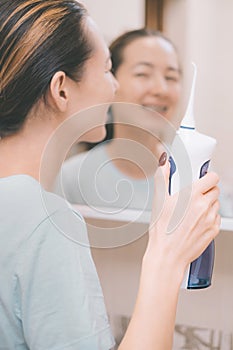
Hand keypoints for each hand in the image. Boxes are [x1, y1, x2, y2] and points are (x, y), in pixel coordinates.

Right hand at [147, 160, 219, 279]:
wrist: (168, 255)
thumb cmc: (162, 231)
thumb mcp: (159, 201)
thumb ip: (163, 178)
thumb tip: (164, 164)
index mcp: (192, 195)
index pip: (212, 177)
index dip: (207, 176)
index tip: (202, 178)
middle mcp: (204, 206)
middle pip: (215, 190)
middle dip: (206, 190)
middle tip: (193, 196)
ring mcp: (210, 219)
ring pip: (216, 204)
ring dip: (208, 204)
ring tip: (192, 210)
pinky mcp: (213, 230)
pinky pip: (216, 218)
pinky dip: (209, 217)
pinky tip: (196, 221)